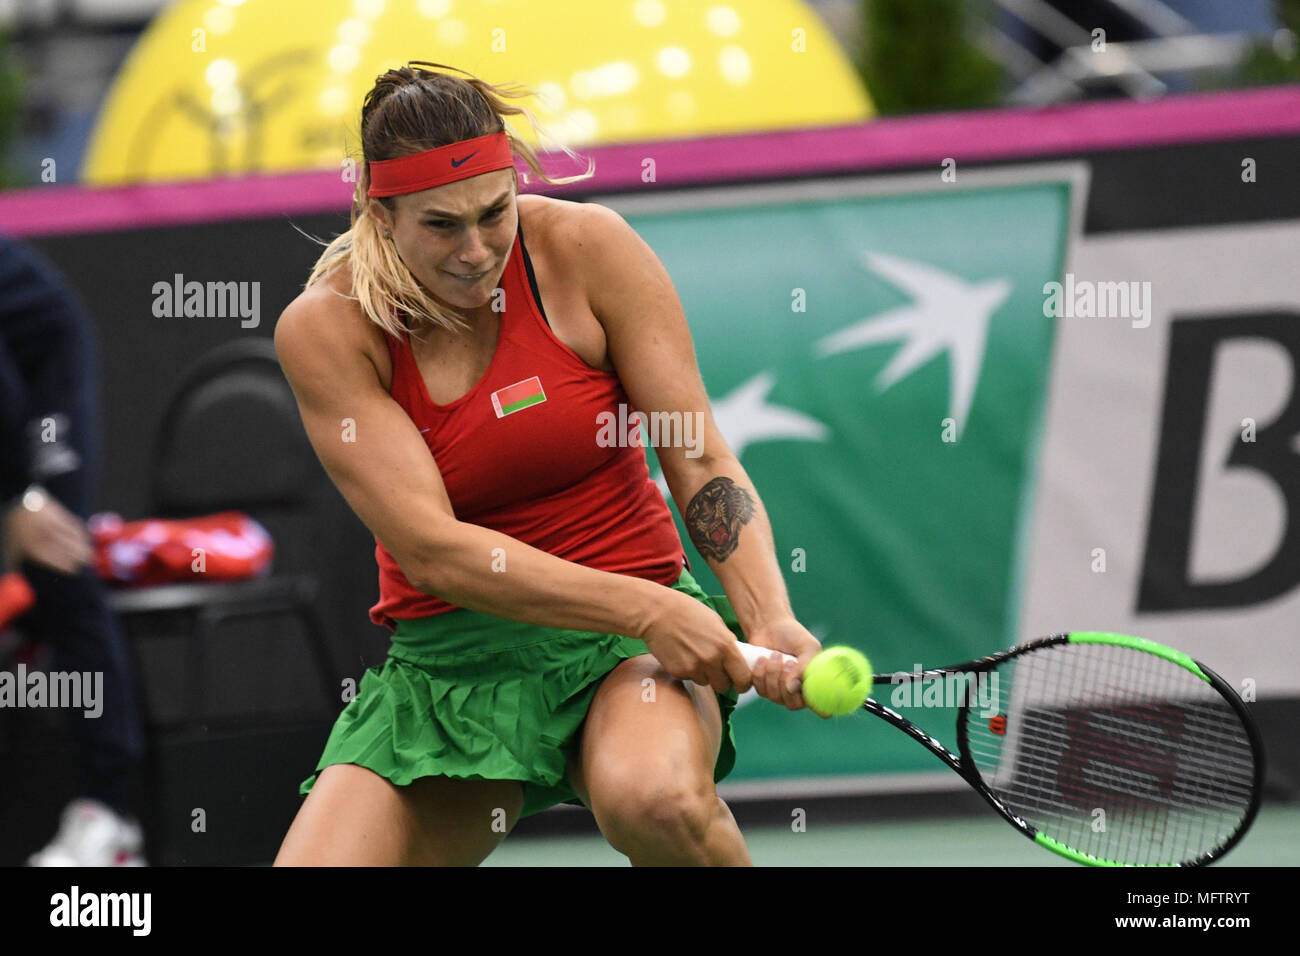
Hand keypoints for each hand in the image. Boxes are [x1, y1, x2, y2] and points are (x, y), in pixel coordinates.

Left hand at [2, 488, 92, 575]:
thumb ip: (15, 565)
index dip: (65, 565)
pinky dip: (81, 535)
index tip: (74, 571)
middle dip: (79, 556)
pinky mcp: (59, 514)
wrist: (23, 505)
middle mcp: (42, 534)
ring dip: (83, 546)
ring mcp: (52, 523)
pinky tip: (84, 540)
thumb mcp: (13, 548)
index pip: (51, 558)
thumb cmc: (17, 531)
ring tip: (89, 555)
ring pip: (72, 538)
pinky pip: (74, 527)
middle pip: (65, 548)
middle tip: (87, 562)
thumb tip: (17, 581)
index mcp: (30, 544)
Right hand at [634, 588, 753, 695]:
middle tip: (717, 670)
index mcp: (725, 646)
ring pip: (706, 682)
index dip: (743, 683)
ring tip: (695, 656)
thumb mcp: (715, 621)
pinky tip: (682, 655)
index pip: (743, 677)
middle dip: (722, 680)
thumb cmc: (687, 611)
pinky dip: (689, 671)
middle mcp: (711, 660)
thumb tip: (736, 656)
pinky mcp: (678, 671)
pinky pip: (689, 678)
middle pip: (724, 686)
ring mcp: (693, 667)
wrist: (656, 612)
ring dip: (704, 675)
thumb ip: (727, 641)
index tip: (740, 683)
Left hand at [745, 617, 823, 713]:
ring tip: (775, 654)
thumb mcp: (807, 646)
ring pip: (774, 696)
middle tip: (787, 662)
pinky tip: (763, 658)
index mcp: (814, 684)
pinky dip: (760, 673)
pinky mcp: (762, 687)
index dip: (818, 706)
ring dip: (773, 674)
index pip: (820, 706)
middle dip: (787, 683)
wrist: (770, 627)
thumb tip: (792, 688)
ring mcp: (779, 692)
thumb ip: (805, 666)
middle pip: (793, 704)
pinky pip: (760, 690)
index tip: (812, 694)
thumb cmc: (794, 636)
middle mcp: (797, 692)